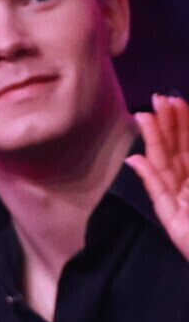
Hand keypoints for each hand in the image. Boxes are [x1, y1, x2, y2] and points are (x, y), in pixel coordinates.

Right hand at [126, 93, 188, 263]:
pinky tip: (137, 159)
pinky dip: (148, 177)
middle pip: (174, 151)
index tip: (173, 100)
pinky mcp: (172, 221)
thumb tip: (154, 153)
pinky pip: (159, 194)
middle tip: (157, 99)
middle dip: (167, 125)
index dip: (182, 122)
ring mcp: (179, 202)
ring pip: (164, 166)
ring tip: (145, 118)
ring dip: (154, 142)